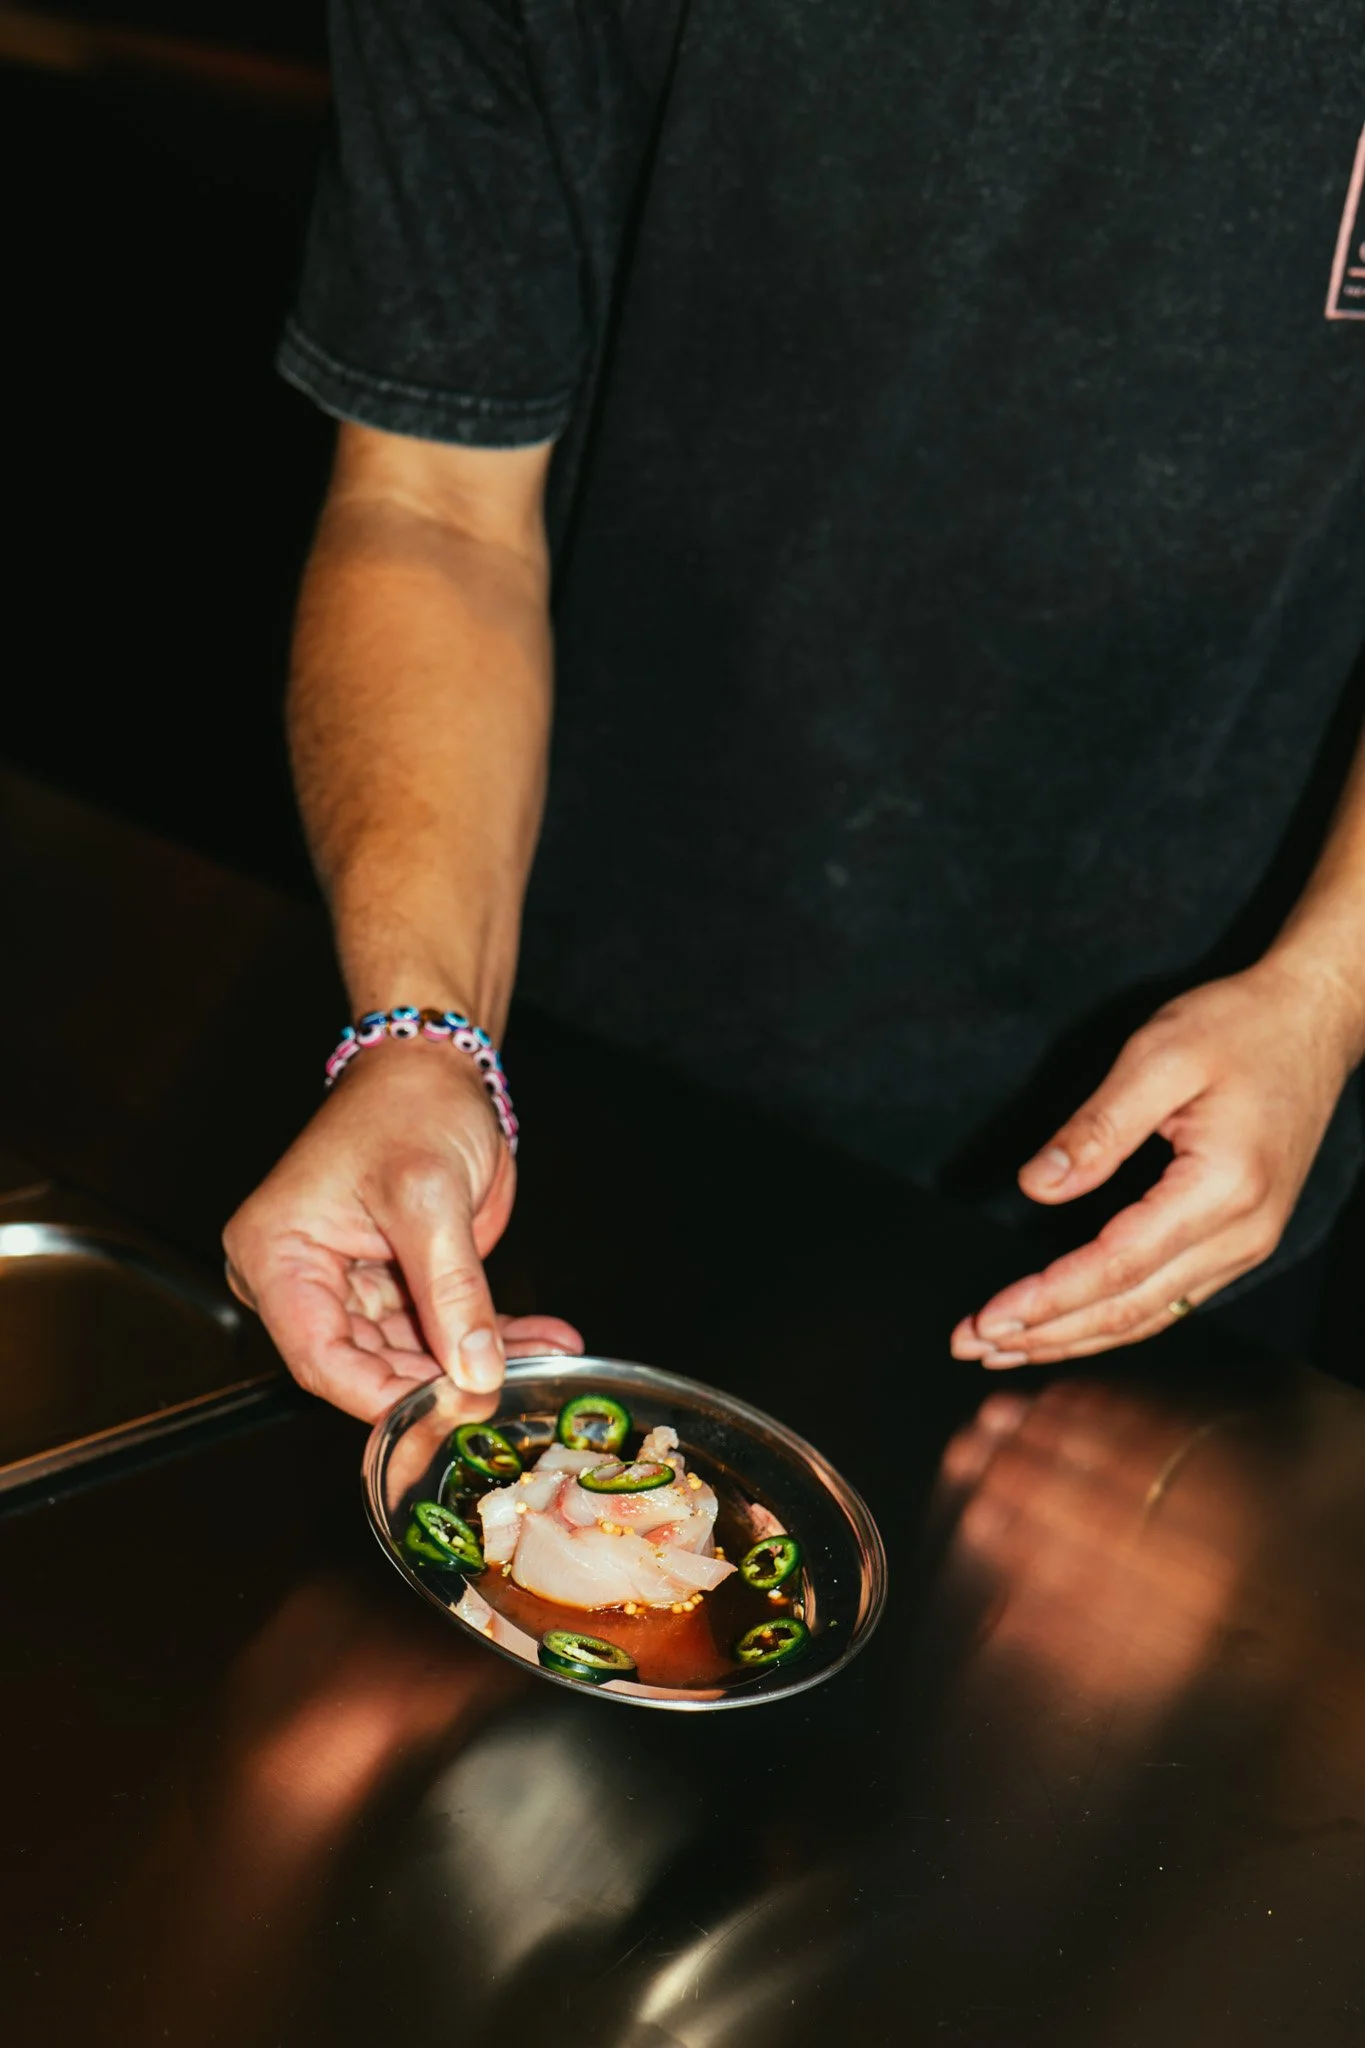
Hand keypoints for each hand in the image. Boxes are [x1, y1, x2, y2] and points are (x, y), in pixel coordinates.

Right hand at [223, 1041, 581, 1418]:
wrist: (434, 1067)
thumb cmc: (407, 1105)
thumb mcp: (428, 1195)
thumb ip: (451, 1289)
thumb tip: (475, 1371)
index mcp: (278, 1255)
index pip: (320, 1358)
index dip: (382, 1397)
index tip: (447, 1412)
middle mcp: (305, 1278)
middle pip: (367, 1367)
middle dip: (442, 1384)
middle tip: (506, 1394)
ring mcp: (355, 1284)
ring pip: (415, 1355)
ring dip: (482, 1363)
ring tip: (544, 1360)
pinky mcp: (400, 1283)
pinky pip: (443, 1328)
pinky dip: (494, 1339)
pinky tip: (543, 1341)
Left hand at [950, 959, 1356, 1366]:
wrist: (1311, 1020)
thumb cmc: (1238, 1027)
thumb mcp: (1158, 1056)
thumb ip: (1096, 1128)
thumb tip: (1036, 1187)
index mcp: (1222, 1188)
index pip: (1117, 1265)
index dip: (1047, 1298)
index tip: (987, 1318)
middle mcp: (1243, 1233)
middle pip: (1131, 1309)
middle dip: (1046, 1334)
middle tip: (973, 1344)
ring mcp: (1246, 1244)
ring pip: (1150, 1315)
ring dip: (1073, 1337)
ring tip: (1003, 1348)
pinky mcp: (1239, 1240)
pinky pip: (1168, 1298)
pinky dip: (1110, 1319)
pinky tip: (1066, 1327)